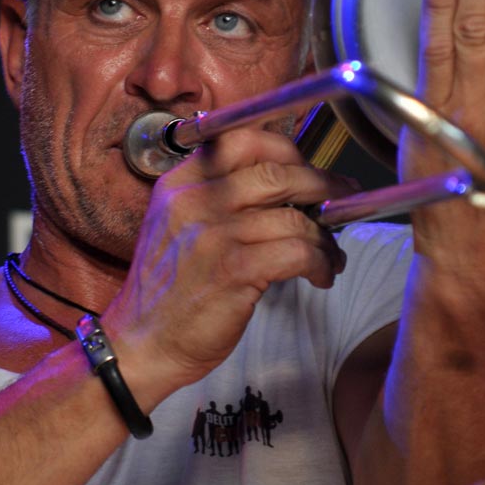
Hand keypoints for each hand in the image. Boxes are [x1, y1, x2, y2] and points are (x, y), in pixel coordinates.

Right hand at [102, 127, 349, 402]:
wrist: (142, 344)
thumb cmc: (168, 290)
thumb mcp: (175, 224)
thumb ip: (214, 196)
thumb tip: (283, 182)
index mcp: (180, 183)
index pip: (240, 139)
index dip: (284, 148)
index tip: (306, 164)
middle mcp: (195, 200)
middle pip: (276, 171)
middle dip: (320, 182)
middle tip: (341, 194)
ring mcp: (214, 234)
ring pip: (295, 217)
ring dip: (325, 237)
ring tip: (332, 253)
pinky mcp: (235, 269)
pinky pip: (299, 251)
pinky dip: (321, 262)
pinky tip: (322, 275)